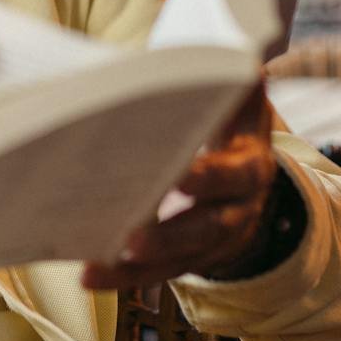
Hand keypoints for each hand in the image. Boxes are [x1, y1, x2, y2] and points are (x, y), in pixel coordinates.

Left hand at [81, 84, 280, 288]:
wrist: (251, 180)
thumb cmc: (232, 128)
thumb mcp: (243, 104)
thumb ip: (235, 83)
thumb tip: (242, 63)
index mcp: (249, 168)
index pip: (231, 176)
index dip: (208, 178)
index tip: (180, 177)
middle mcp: (236, 211)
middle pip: (204, 229)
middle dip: (167, 235)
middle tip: (131, 237)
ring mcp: (212, 242)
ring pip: (176, 260)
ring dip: (135, 268)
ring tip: (94, 268)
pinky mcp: (188, 259)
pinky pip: (156, 273)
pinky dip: (122, 277)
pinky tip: (89, 276)